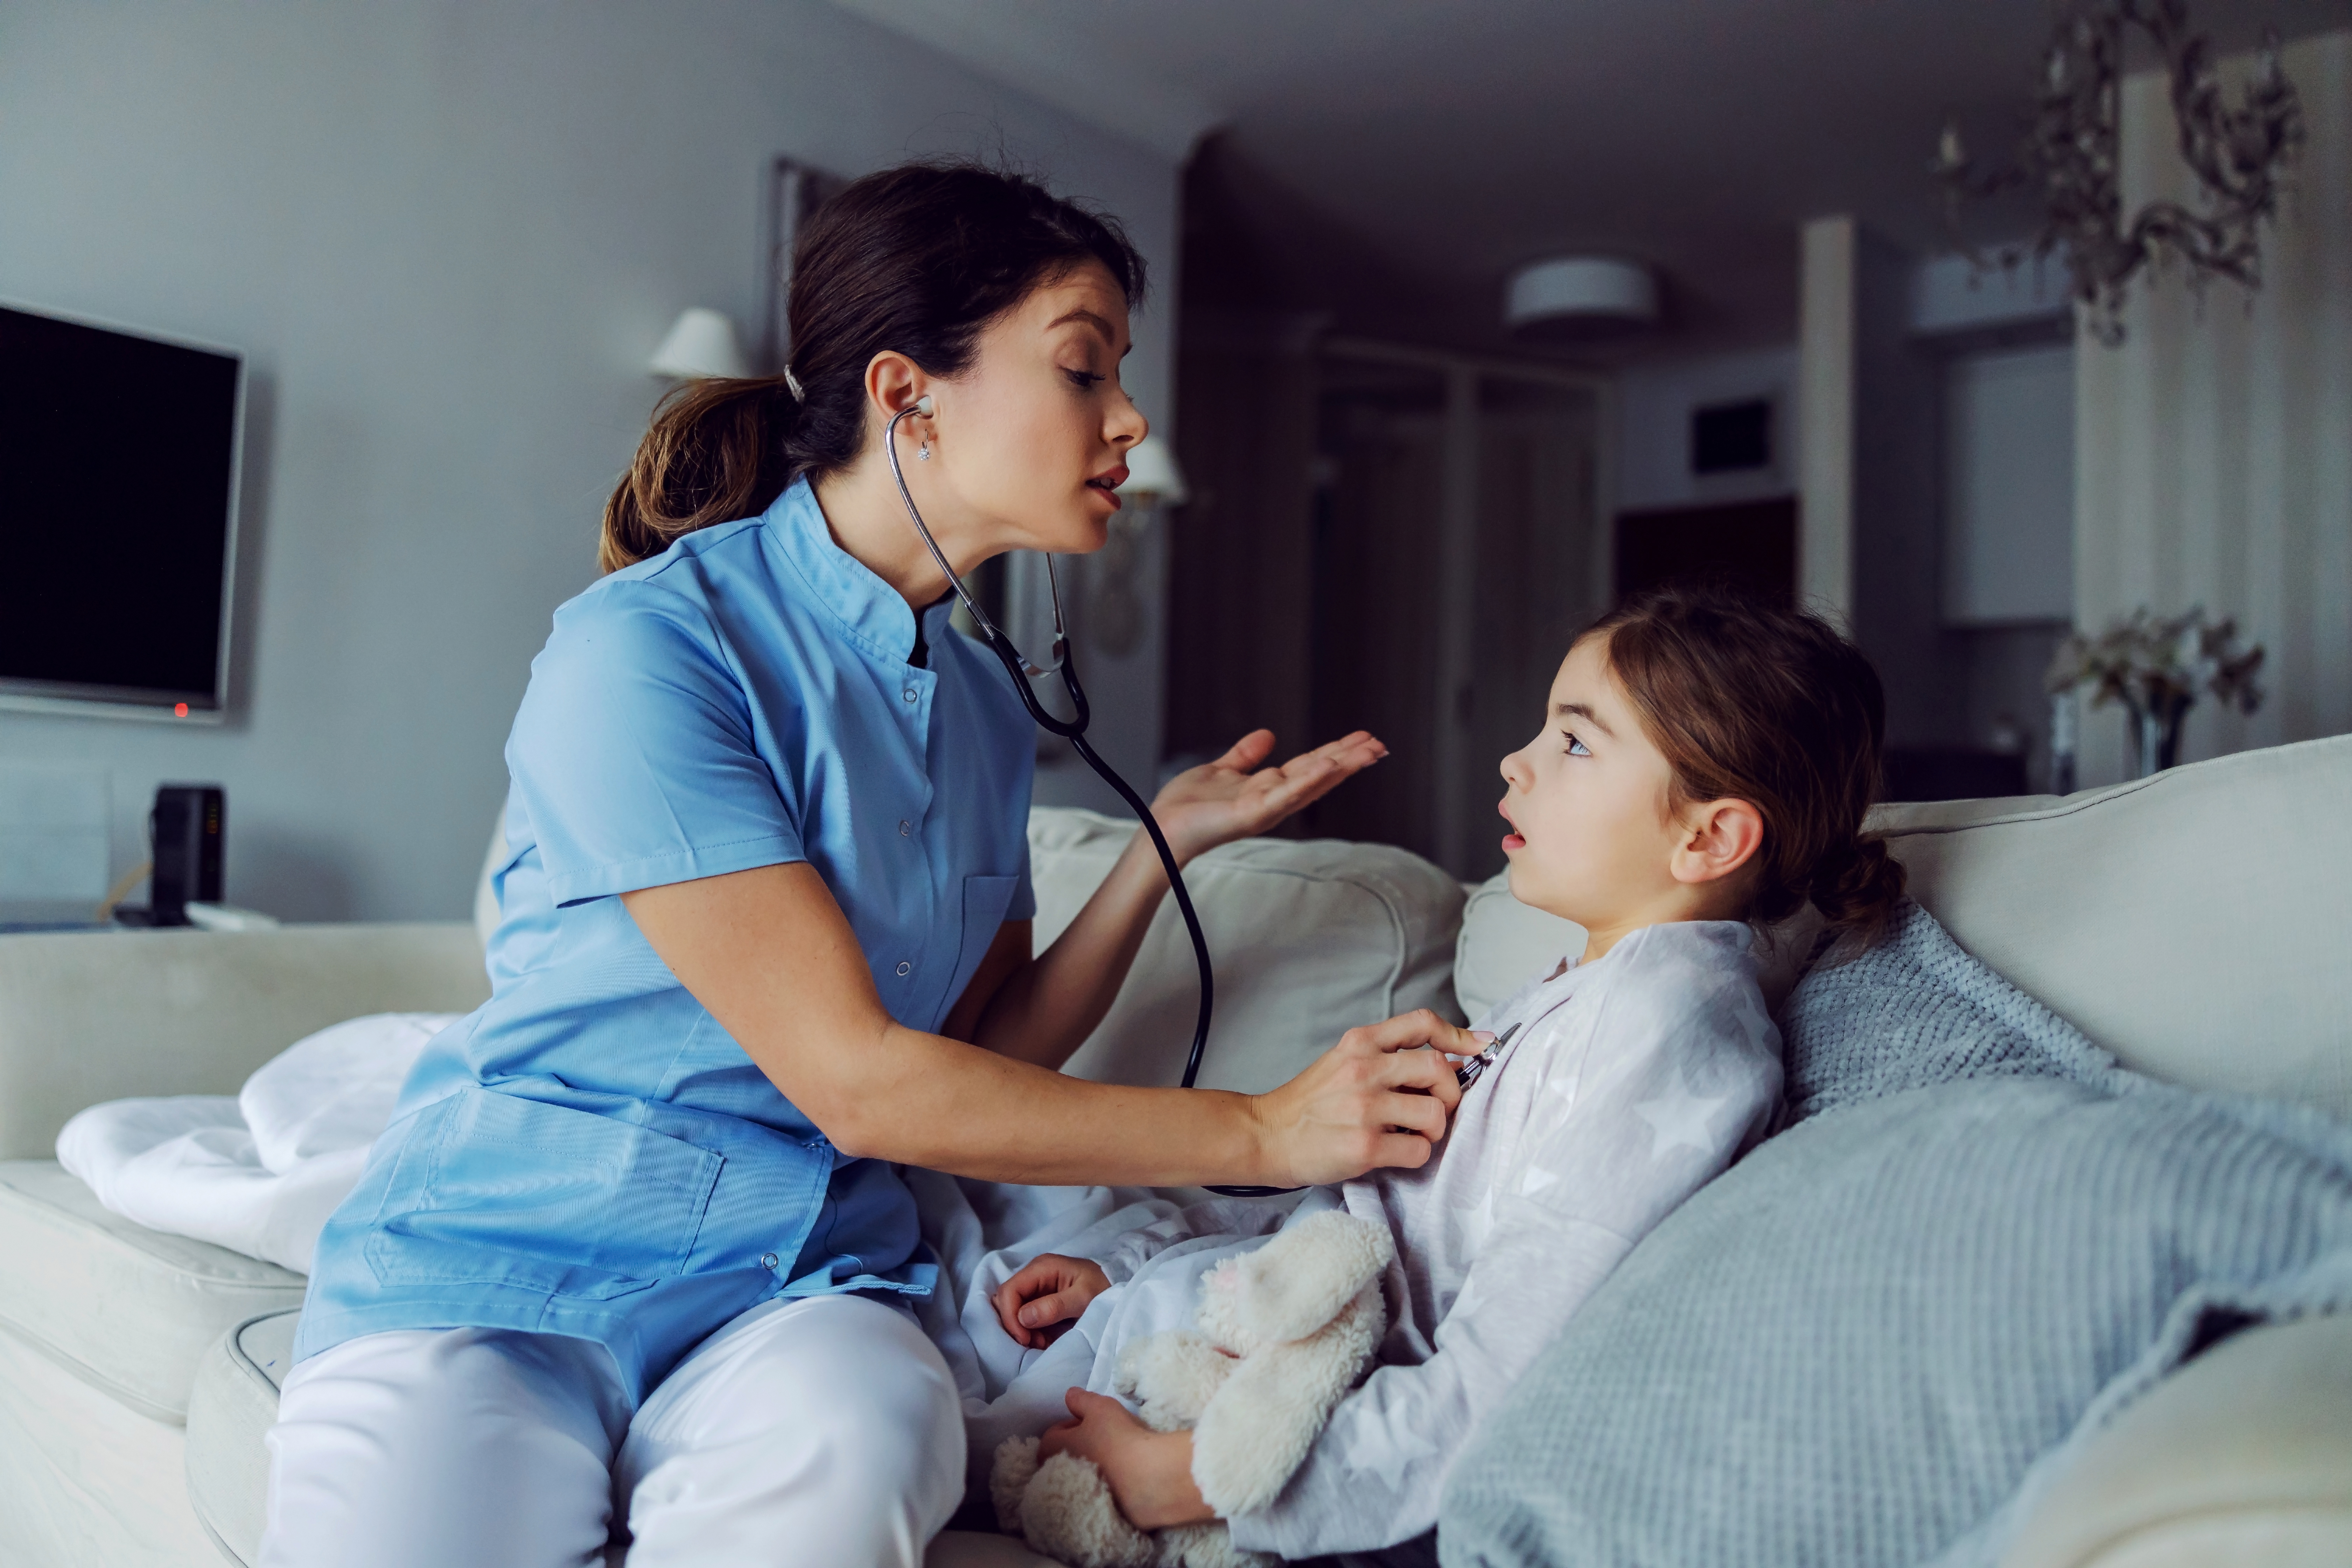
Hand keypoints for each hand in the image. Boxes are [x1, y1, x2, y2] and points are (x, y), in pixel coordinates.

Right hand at [993, 1253, 1110, 1349]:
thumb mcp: (1084, 1298)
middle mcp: (1033, 1275)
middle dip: (1015, 1325)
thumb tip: (1024, 1317)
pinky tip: (1044, 1339)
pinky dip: (1029, 1331)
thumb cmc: (1103, 1288)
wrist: (1117, 1288)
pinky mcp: (1039, 1300)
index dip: (1010, 1316)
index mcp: (1041, 1268)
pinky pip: (1023, 1316)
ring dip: (1022, 1330)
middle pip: (1005, 1300)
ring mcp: (1035, 1287)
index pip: (1009, 1290)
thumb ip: (1055, 1306)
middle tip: (1034, 1342)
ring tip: (1041, 1342)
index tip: (1025, 1339)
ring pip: (1012, 1310)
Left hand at [1040, 1388, 1212, 1529]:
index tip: (1092, 1421)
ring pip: (1082, 1473)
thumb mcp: (1099, 1407)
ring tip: (1117, 1455)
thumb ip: (1081, 1399)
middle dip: (1082, 1446)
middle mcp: (1058, 1473)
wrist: (1145, 1477)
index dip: (1073, 1423)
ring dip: (1094, 1464)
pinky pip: (1097, 1489)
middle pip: (1067, 1454)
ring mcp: (1076, 1493)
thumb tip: (1070, 1396)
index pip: (1053, 1432)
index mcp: (1053, 1448)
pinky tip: (1125, 1474)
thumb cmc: (1116, 1437)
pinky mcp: (1096, 1507)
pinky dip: (1107, 1481)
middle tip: (1104, 1437)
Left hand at [1148, 730, 1386, 864]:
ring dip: (1342, 767)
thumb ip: (1245, 755)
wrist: (1163, 828)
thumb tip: (1268, 735)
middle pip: (1320, 774)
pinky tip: (1330, 765)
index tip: (1363, 738)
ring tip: (1369, 752)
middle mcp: (1274, 799)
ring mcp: (1267, 808)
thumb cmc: (1188, 805)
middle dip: (1350, 760)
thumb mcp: (1222, 770)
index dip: (1337, 752)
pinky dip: (1310, 780)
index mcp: (1269, 787)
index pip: (1311, 766)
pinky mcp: (1254, 813)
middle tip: (1380, 744)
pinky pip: (1287, 794)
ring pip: (1312, 783)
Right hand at [1250, 1009, 1479, 1186]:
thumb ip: (1385, 1056)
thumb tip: (1446, 1059)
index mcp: (1360, 1043)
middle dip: (1452, 1091)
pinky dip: (1418, 1155)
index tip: (1481, 1048)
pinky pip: (1418, 1150)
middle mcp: (1363, 1069)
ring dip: (1436, 1129)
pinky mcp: (1364, 1146)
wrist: (1266, 1134)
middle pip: (1438, 1067)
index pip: (1422, 1022)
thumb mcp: (1343, 1061)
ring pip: (1434, 1113)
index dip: (1459, 1035)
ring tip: (1416, 1134)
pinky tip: (1398, 1154)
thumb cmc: (1310, 1103)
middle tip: (1440, 1107)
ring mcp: (1364, 1108)